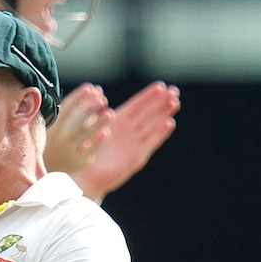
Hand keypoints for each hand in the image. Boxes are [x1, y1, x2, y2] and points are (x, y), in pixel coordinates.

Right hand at [44, 83, 113, 177]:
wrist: (41, 174)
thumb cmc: (50, 144)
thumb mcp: (51, 127)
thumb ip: (66, 113)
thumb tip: (89, 93)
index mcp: (51, 127)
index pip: (66, 109)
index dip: (78, 97)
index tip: (90, 87)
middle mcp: (59, 138)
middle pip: (76, 120)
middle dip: (89, 107)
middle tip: (102, 98)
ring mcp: (69, 151)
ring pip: (85, 135)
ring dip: (98, 123)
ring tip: (109, 113)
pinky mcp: (77, 163)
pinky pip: (90, 151)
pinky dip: (98, 142)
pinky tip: (106, 132)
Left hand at [71, 82, 180, 201]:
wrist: (86, 176)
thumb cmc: (85, 151)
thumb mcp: (89, 127)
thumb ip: (95, 111)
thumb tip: (96, 89)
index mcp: (118, 122)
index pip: (136, 105)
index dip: (148, 96)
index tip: (161, 85)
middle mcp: (128, 132)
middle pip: (148, 114)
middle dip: (161, 102)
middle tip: (175, 90)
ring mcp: (134, 144)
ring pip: (152, 126)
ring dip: (163, 114)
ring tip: (175, 102)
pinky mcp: (136, 157)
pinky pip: (150, 143)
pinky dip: (160, 133)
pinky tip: (169, 123)